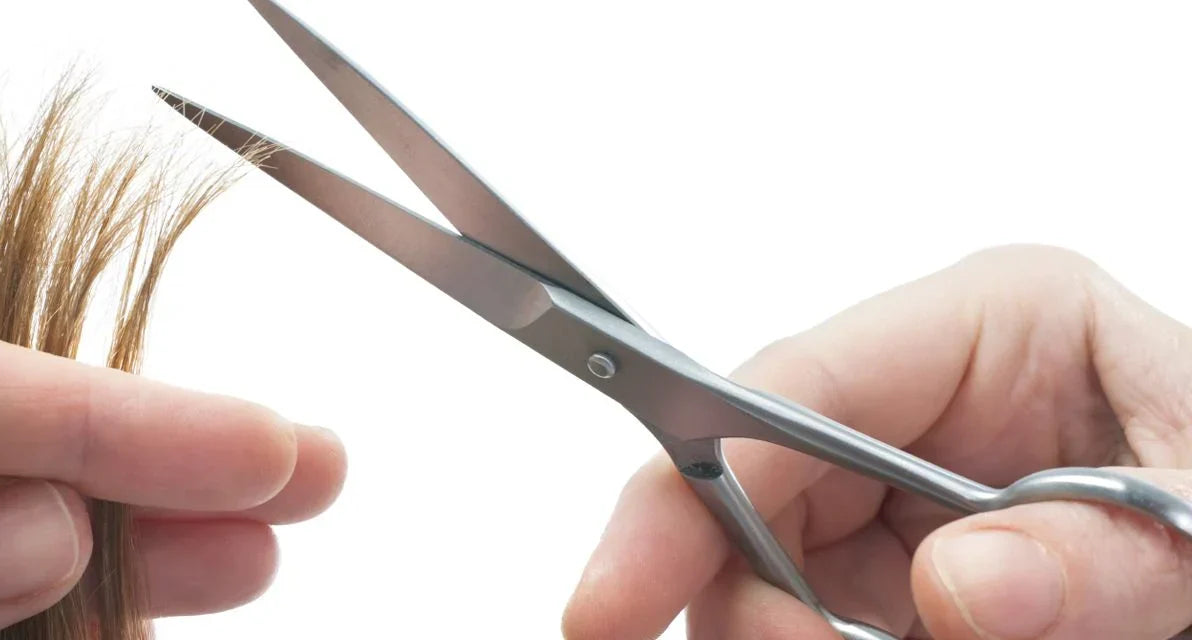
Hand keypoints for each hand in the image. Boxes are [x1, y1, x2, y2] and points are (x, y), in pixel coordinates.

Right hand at [563, 246, 1191, 639]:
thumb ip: (1105, 548)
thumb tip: (960, 584)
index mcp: (995, 328)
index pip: (793, 389)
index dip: (687, 484)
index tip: (619, 588)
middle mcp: (930, 409)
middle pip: (755, 493)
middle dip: (736, 592)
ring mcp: (916, 500)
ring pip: (774, 574)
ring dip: (785, 632)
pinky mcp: (917, 580)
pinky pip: (825, 622)